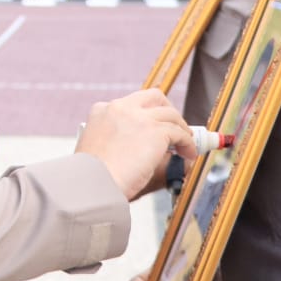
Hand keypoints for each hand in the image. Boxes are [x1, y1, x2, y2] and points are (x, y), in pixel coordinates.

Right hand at [76, 90, 192, 199]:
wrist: (92, 183)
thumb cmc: (92, 176)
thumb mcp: (100, 149)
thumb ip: (118, 142)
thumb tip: (144, 151)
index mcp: (102, 111)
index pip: (130, 105)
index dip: (145, 115)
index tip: (152, 127)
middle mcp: (121, 108)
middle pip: (154, 97)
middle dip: (168, 109)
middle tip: (174, 126)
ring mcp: (139, 118)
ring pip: (171, 115)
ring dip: (181, 128)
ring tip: (185, 144)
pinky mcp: (156, 131)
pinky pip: (180, 133)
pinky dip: (188, 143)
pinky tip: (188, 154)